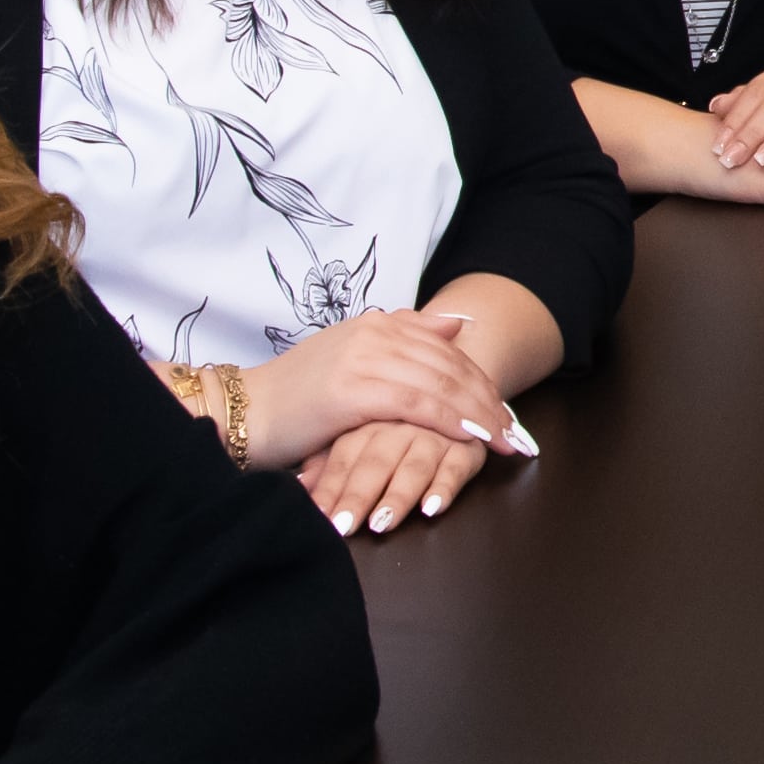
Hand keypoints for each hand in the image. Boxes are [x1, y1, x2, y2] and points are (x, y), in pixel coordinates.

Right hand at [233, 307, 517, 479]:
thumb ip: (404, 338)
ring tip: (505, 440)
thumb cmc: (297, 396)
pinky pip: (417, 404)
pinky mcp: (355, 389)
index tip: (507, 412)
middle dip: (490, 401)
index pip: (448, 350)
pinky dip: (450, 420)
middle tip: (518, 432)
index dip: (482, 380)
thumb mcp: (353, 358)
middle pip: (452, 366)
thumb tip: (456, 325)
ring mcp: (365, 357)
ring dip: (479, 414)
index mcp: (378, 323)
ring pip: (441, 384)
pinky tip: (471, 438)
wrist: (245, 412)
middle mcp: (375, 332)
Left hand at [301, 416, 491, 536]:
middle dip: (358, 497)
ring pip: (414, 466)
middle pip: (375, 463)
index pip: (343, 458)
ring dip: (398, 496)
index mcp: (366, 420)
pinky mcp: (466, 447)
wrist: (440, 384)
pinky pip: (456, 468)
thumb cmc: (386, 421)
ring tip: (381, 524)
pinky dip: (445, 487)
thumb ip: (327, 462)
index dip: (330, 490)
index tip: (318, 520)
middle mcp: (399, 426)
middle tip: (343, 527)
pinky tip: (431, 508)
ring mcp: (434, 435)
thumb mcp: (351, 435)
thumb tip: (297, 489)